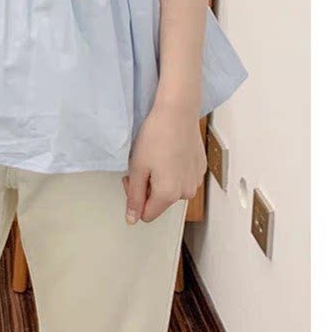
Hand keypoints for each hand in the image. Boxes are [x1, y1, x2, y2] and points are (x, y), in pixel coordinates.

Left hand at [122, 100, 206, 223]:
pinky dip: (173, 170)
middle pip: (159, 202)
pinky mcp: (200, 169)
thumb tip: (132, 218)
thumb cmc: (156, 135)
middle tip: (142, 164)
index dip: (135, 199)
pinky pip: (182, 179)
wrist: (177, 112)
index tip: (132, 179)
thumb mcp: (137, 166)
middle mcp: (186, 192)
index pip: (146, 215)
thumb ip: (134, 196)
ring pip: (171, 190)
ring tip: (157, 156)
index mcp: (168, 194)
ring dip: (161, 179)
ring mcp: (195, 181)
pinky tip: (169, 153)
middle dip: (148, 188)